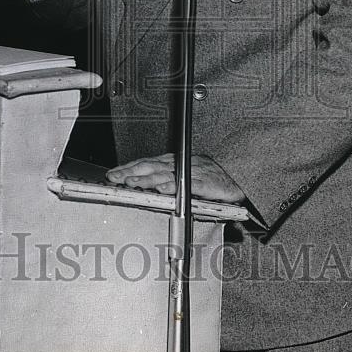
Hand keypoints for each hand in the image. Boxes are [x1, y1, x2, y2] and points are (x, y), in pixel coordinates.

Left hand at [106, 153, 245, 203]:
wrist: (238, 175)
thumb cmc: (212, 176)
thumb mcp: (185, 173)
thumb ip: (167, 178)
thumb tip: (148, 187)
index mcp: (173, 162)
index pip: (145, 163)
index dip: (128, 167)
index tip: (113, 173)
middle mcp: (179, 165)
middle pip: (149, 167)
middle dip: (130, 172)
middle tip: (114, 178)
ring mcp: (190, 173)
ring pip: (163, 175)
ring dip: (146, 179)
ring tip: (131, 184)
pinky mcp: (204, 183)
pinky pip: (186, 184)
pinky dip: (174, 186)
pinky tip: (163, 189)